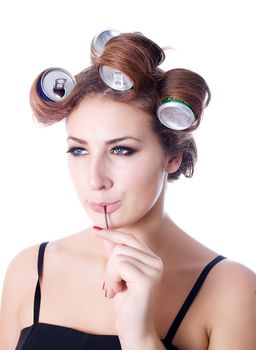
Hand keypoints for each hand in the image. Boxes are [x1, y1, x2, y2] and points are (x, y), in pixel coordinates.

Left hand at [94, 229, 163, 345]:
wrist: (134, 329)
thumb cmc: (126, 303)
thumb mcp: (118, 275)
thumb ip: (115, 256)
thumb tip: (106, 238)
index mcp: (151, 259)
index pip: (130, 239)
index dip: (112, 234)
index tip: (96, 231)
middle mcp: (156, 262)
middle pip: (121, 247)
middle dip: (109, 266)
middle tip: (111, 286)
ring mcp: (154, 270)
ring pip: (118, 256)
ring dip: (110, 275)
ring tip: (115, 290)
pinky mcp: (147, 279)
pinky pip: (120, 266)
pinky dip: (112, 279)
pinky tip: (118, 292)